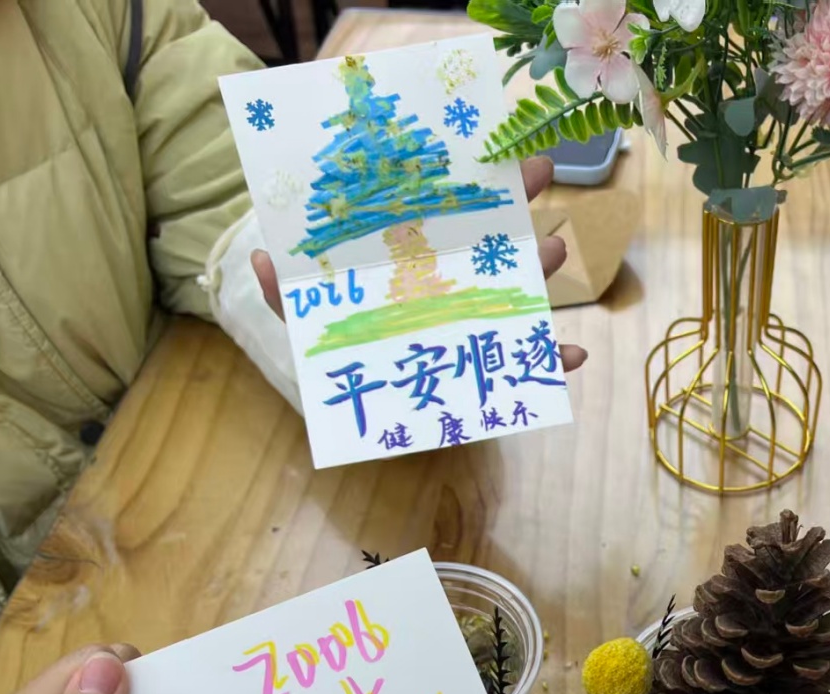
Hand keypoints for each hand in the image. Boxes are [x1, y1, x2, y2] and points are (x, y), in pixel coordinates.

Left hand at [249, 155, 585, 371]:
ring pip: (519, 289)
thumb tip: (257, 259)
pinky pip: (532, 359)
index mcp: (414, 262)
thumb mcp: (313, 326)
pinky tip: (571, 355)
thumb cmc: (347, 358)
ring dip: (541, 270)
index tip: (487, 143)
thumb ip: (288, 297)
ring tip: (554, 252)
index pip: (441, 212)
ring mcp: (478, 322)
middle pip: (491, 237)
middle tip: (542, 170)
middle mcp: (453, 285)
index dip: (461, 178)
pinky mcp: (494, 364)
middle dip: (518, 203)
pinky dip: (555, 359)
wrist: (372, 414)